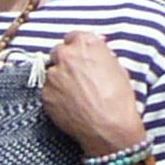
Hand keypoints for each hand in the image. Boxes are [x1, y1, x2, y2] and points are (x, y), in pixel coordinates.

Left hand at [38, 30, 144, 162]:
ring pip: (51, 72)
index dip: (77, 48)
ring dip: (60, 79)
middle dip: (65, 61)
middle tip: (76, 75)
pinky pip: (48, 91)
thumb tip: (95, 53)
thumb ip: (101, 55)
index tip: (79, 56)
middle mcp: (66, 55)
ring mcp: (53, 75)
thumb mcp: (117, 67)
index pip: (73, 37)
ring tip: (75, 94)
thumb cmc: (119, 98)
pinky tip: (69, 105)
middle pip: (58, 52)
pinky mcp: (45, 94)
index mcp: (86, 43)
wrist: (109, 127)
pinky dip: (55, 96)